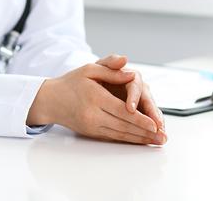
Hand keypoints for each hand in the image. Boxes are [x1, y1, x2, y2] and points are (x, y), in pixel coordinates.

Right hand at [27, 62, 166, 144]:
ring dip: (139, 140)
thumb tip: (131, 72)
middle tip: (162, 138)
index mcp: (95, 97)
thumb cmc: (71, 82)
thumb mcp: (90, 69)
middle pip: (124, 126)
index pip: (122, 111)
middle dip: (145, 133)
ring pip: (120, 134)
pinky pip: (113, 137)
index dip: (140, 119)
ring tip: (155, 143)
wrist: (50, 100)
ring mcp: (92, 126)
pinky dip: (128, 140)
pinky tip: (140, 141)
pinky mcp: (91, 132)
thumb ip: (112, 70)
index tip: (154, 125)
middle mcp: (93, 114)